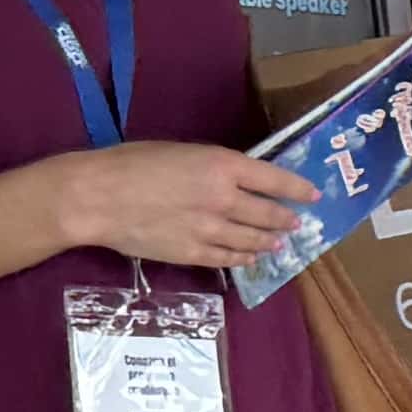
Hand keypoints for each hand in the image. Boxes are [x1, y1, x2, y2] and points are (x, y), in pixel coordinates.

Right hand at [63, 140, 310, 269]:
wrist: (98, 197)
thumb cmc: (132, 163)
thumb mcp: (181, 152)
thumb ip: (213, 167)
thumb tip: (233, 179)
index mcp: (222, 166)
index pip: (274, 179)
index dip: (297, 189)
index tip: (313, 195)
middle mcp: (224, 199)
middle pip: (268, 214)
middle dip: (286, 219)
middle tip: (296, 223)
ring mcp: (210, 230)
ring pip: (252, 240)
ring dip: (269, 242)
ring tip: (279, 244)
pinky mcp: (193, 253)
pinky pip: (228, 259)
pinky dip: (243, 259)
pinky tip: (251, 259)